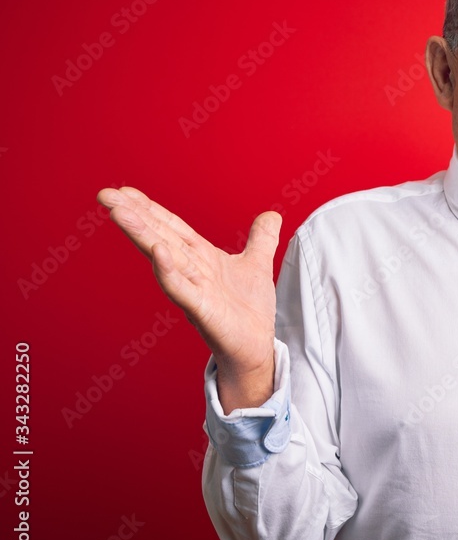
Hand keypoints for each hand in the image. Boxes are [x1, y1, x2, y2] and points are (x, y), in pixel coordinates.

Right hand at [97, 187, 281, 411]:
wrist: (256, 348)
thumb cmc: (249, 311)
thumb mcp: (257, 265)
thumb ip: (261, 240)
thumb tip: (270, 215)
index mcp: (201, 258)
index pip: (171, 228)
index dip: (150, 209)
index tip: (124, 190)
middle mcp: (192, 271)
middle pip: (159, 237)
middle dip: (133, 215)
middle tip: (104, 195)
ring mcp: (194, 291)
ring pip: (164, 258)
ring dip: (142, 235)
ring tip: (120, 213)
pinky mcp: (203, 311)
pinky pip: (182, 290)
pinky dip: (169, 272)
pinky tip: (158, 253)